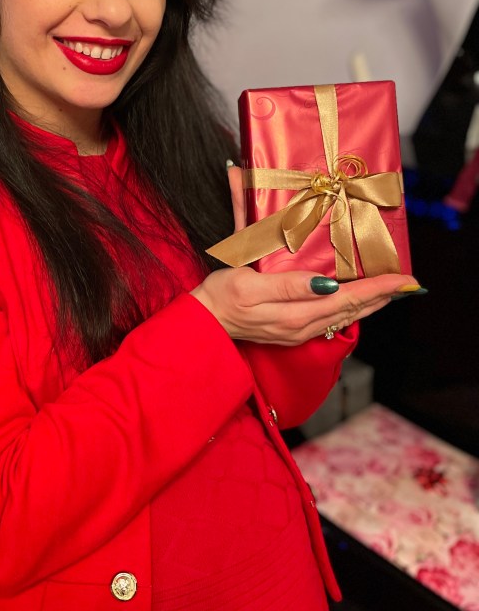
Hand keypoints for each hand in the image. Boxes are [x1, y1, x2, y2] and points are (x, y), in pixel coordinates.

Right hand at [210, 165, 420, 342]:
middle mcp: (301, 326)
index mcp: (295, 313)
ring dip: (369, 304)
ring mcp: (296, 331)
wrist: (203, 321)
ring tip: (390, 292)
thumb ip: (288, 286)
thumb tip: (327, 284)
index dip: (377, 288)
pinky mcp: (290, 331)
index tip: (403, 279)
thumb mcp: (250, 284)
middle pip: (352, 310)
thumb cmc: (221, 296)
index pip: (348, 298)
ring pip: (343, 316)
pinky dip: (350, 309)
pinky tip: (354, 303)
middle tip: (408, 284)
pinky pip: (330, 319)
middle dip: (382, 297)